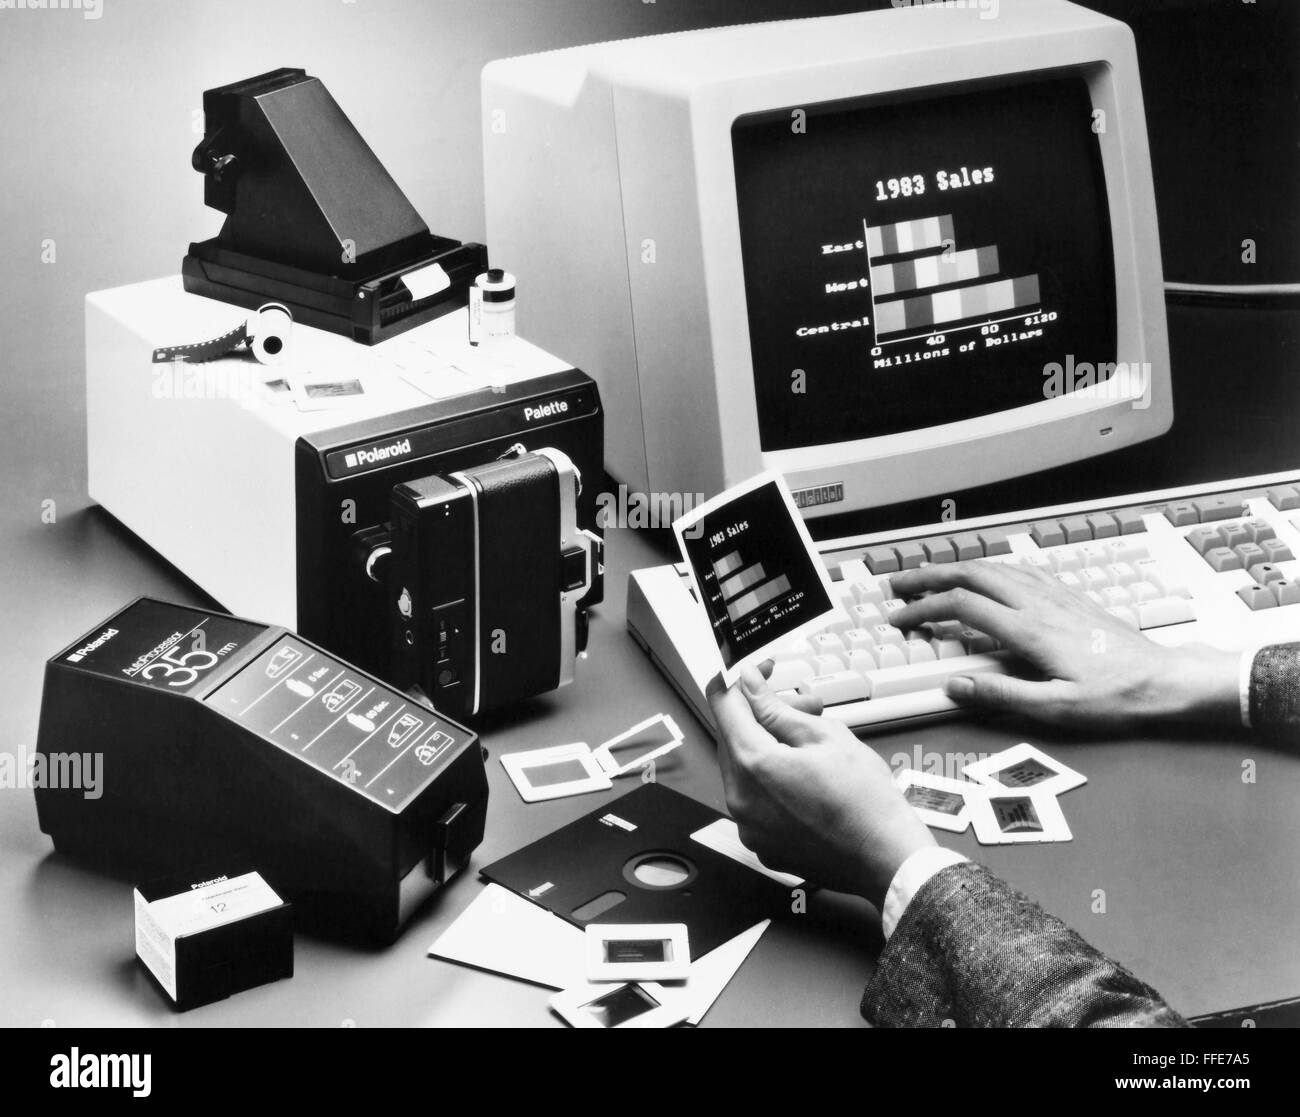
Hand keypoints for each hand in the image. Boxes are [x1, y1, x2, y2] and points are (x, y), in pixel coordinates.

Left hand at [707, 663, 933, 907]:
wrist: (888, 859)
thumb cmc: (866, 803)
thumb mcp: (825, 736)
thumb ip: (776, 708)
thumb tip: (749, 685)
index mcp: (752, 766)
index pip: (723, 707)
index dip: (739, 681)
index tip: (755, 672)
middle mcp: (740, 800)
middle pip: (733, 739)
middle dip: (762, 715)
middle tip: (801, 708)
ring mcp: (748, 827)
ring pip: (743, 770)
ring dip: (768, 746)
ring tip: (811, 740)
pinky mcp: (761, 844)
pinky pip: (754, 800)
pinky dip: (771, 780)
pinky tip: (804, 774)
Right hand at [889, 560, 1239, 728]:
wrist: (1165, 680)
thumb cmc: (1116, 697)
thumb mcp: (1055, 709)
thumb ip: (1001, 695)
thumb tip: (957, 685)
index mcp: (1030, 630)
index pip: (962, 605)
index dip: (924, 608)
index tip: (900, 618)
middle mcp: (1039, 604)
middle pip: (972, 573)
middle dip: (929, 575)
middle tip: (899, 583)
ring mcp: (1056, 596)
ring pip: (996, 566)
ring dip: (957, 566)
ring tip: (931, 574)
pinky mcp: (1070, 597)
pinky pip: (1021, 569)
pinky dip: (991, 566)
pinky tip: (988, 571)